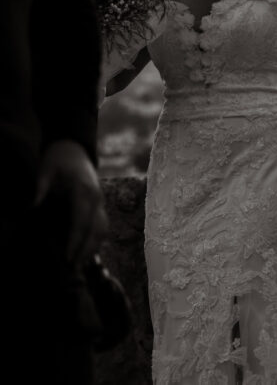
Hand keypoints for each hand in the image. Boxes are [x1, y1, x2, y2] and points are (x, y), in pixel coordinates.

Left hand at [35, 140, 107, 265]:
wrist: (74, 148)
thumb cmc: (57, 160)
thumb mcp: (45, 170)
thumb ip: (40, 188)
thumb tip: (32, 207)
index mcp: (84, 190)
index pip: (81, 220)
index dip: (75, 240)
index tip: (67, 257)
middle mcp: (96, 198)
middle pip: (94, 229)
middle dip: (85, 250)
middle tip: (73, 269)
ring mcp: (100, 201)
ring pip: (102, 229)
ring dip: (93, 248)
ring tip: (81, 266)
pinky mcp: (99, 205)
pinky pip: (102, 226)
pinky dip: (96, 241)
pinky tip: (87, 254)